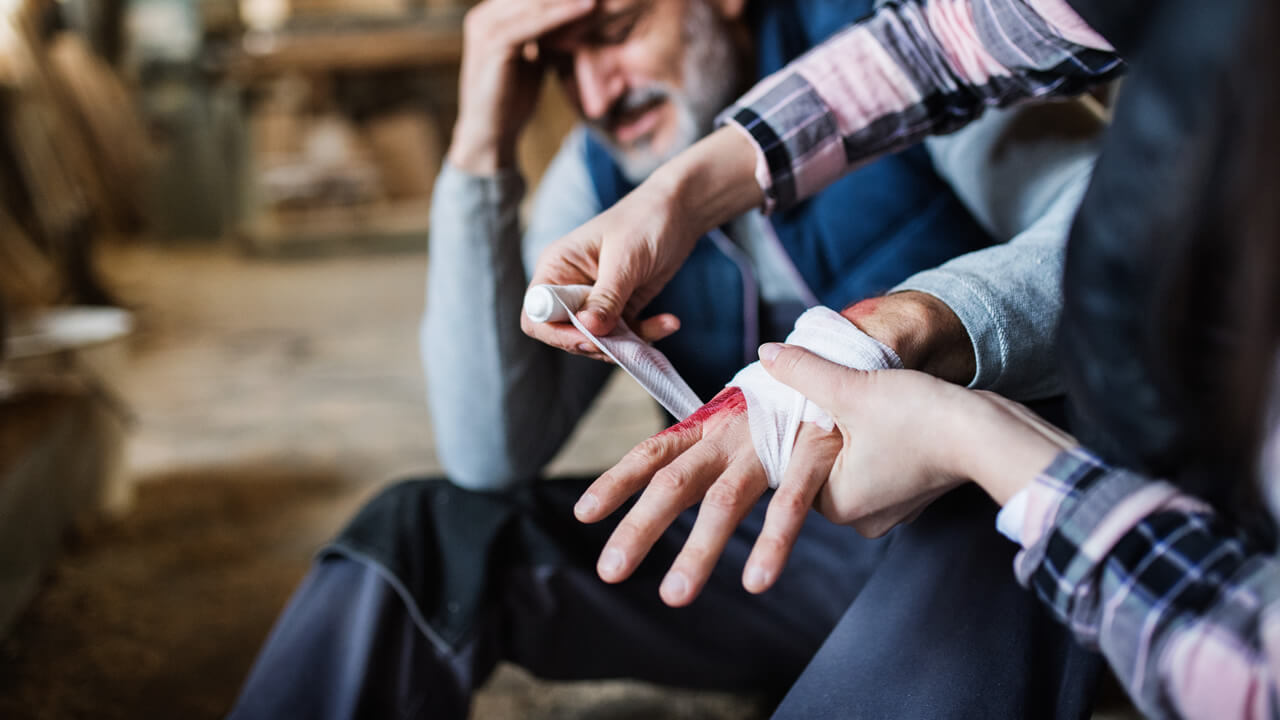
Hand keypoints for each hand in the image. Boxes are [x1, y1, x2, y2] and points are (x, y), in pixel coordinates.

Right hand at [449, 0, 595, 173]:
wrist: (492, 134)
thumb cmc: (512, 98)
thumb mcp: (533, 58)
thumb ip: (546, 35)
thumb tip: (578, 15)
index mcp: (490, 16)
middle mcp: (483, 16)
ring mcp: (485, 28)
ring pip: (533, 1)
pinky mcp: (493, 44)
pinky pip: (533, 22)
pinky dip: (562, 14)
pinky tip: (587, 7)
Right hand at [520, 176, 692, 359]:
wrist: (679, 211)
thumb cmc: (645, 221)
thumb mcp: (625, 260)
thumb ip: (606, 297)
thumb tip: (588, 329)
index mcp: (557, 267)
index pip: (537, 314)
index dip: (557, 333)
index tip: (590, 338)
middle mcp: (570, 286)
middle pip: (566, 334)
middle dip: (597, 343)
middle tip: (627, 343)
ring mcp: (595, 300)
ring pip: (598, 340)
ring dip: (627, 343)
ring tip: (662, 326)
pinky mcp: (619, 308)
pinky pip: (624, 336)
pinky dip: (646, 335)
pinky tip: (669, 322)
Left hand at [573, 387, 841, 605]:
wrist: (854, 362)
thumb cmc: (791, 403)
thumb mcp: (740, 423)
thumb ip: (708, 453)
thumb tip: (669, 485)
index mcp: (711, 427)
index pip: (653, 453)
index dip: (617, 481)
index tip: (584, 513)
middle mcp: (731, 435)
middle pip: (675, 481)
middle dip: (640, 526)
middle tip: (609, 570)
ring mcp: (770, 444)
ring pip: (725, 500)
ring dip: (698, 550)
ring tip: (673, 596)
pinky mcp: (812, 453)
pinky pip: (790, 504)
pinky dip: (772, 543)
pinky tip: (756, 581)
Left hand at [760, 343, 1074, 526]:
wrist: (992, 433)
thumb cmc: (923, 418)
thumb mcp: (852, 388)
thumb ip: (803, 371)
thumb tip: (764, 353)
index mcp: (837, 505)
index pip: (794, 464)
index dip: (800, 425)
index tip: (812, 398)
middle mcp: (862, 517)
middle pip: (823, 461)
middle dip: (829, 429)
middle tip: (845, 395)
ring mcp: (892, 508)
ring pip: (853, 458)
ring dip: (855, 430)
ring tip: (872, 401)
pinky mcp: (915, 491)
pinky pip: (880, 461)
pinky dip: (880, 438)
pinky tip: (893, 413)